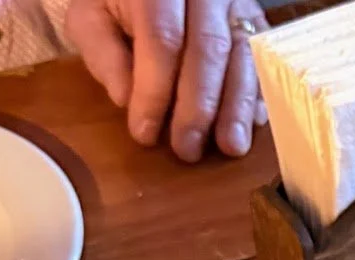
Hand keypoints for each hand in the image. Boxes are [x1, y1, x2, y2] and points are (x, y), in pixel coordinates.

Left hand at [65, 0, 268, 161]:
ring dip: (238, 106)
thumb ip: (102, 52)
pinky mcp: (255, 19)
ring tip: (230, 146)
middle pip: (208, 50)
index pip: (162, 39)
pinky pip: (263, 59)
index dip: (155, 90)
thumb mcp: (91, 15)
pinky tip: (253, 123)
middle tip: (187, 150)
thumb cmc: (119, 1)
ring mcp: (235, 3)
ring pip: (243, 55)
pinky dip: (260, 93)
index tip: (145, 132)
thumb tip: (126, 99)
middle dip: (198, 107)